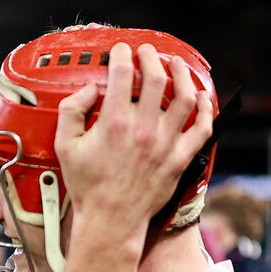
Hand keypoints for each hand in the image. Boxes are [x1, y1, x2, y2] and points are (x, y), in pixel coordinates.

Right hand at [54, 42, 212, 238]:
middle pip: (156, 78)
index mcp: (114, 123)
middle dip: (151, 57)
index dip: (122, 55)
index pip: (122, 73)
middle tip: (146, 52)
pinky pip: (202, 128)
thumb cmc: (87, 185)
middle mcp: (143, 129)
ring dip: (181, 75)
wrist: (111, 220)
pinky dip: (205, 109)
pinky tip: (201, 96)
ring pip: (184, 97)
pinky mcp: (179, 158)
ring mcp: (165, 144)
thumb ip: (71, 111)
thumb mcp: (65, 146)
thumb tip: (90, 90)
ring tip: (175, 65)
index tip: (121, 50)